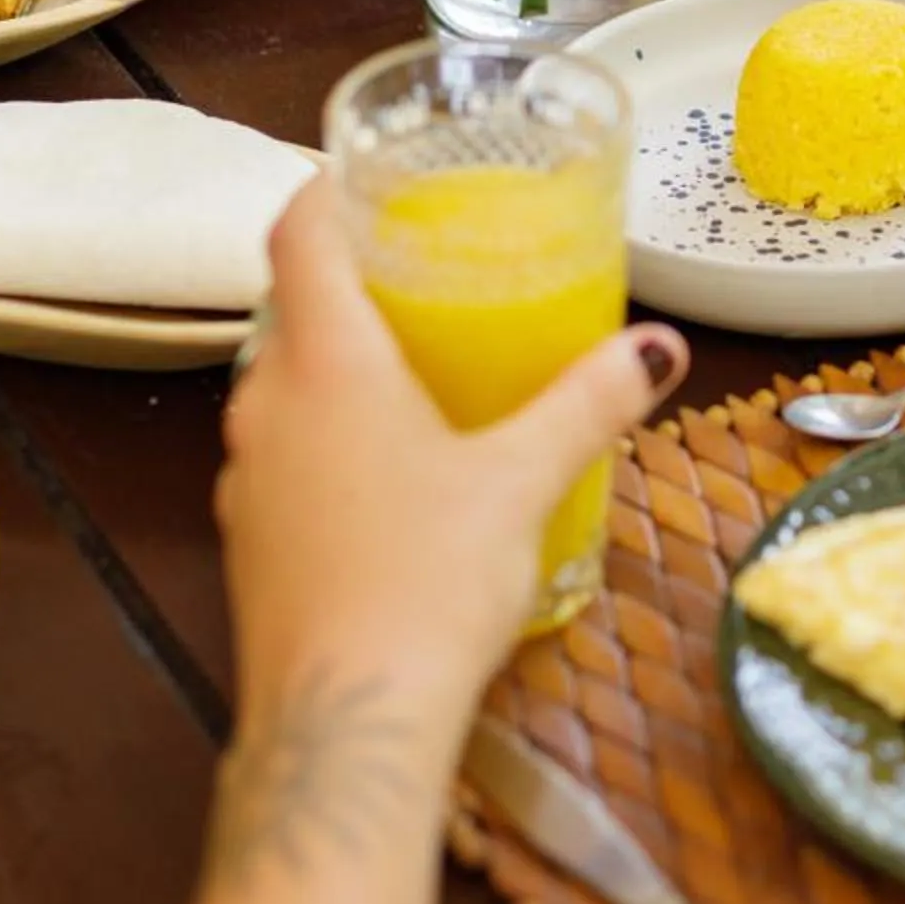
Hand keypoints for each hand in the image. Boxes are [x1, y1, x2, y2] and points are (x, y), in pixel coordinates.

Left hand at [218, 181, 686, 756]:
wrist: (345, 729)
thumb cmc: (427, 579)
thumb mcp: (524, 480)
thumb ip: (589, 402)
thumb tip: (659, 347)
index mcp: (324, 361)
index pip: (297, 234)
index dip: (327, 189)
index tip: (374, 174)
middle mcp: (264, 405)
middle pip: (292, 308)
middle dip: (356, 283)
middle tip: (432, 271)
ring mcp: (244, 478)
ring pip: (285, 386)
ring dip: (341, 365)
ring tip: (426, 368)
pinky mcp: (248, 542)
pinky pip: (285, 454)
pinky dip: (330, 436)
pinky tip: (397, 472)